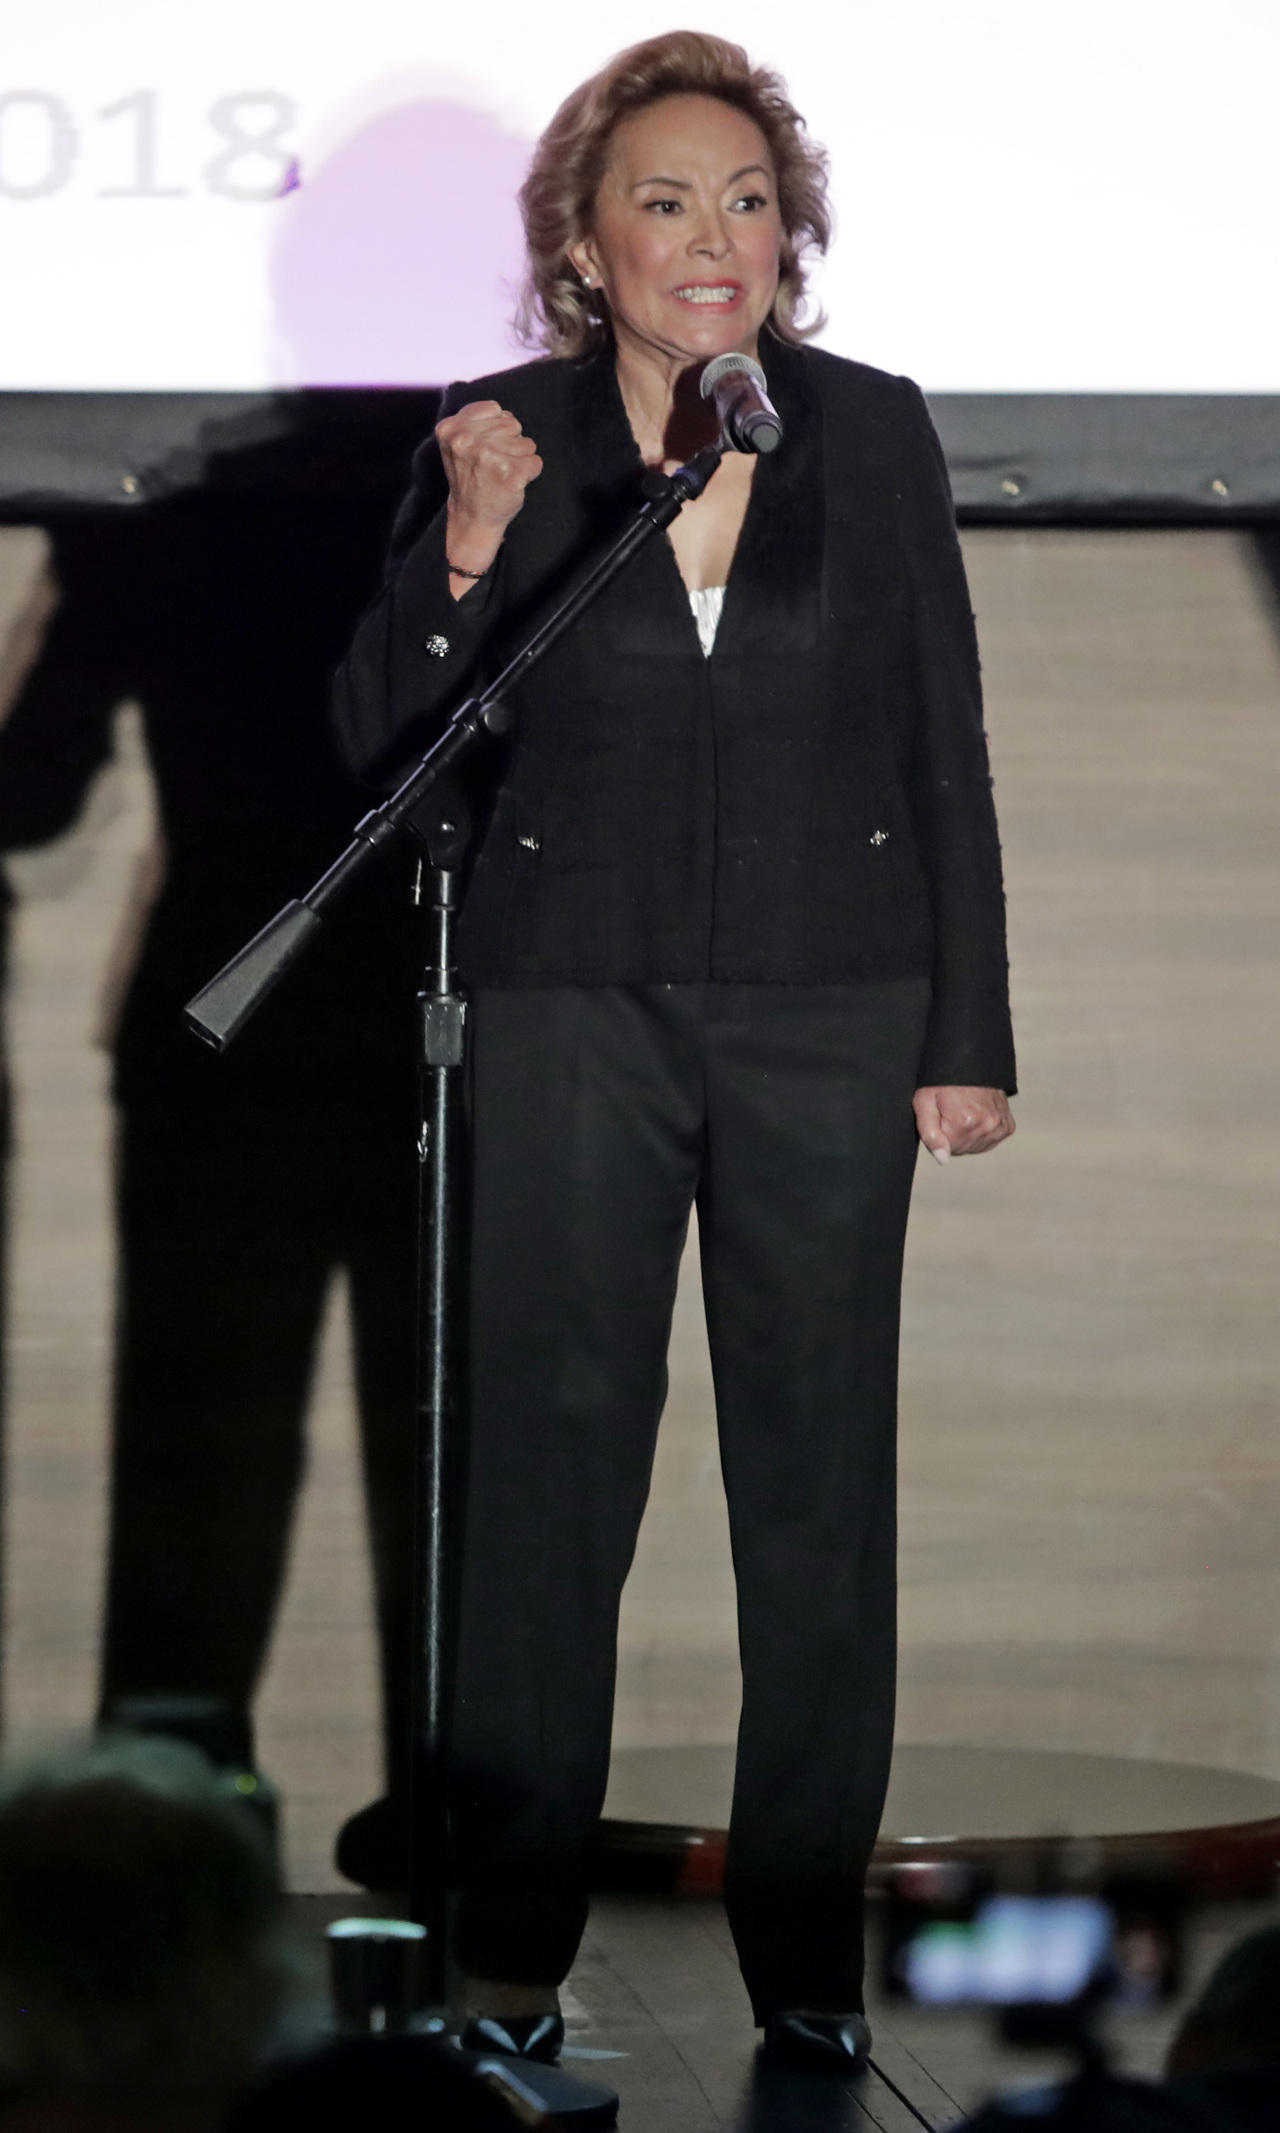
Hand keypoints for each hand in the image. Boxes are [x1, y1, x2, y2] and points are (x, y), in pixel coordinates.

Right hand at [437, 400, 541, 586]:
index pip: (496, 409)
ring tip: (501, 474)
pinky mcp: (509, 474)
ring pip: (527, 443)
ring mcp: (487, 457)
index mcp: (450, 428)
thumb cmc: (471, 477)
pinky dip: (530, 473)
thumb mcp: (459, 442)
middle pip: (513, 424)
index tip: (483, 449)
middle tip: (493, 465)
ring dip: (519, 459)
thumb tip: (506, 414)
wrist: (471, 517)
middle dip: (510, 443)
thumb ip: (476, 420)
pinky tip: (512, 484)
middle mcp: (465, 441)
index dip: (496, 429)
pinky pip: (536, 462)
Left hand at [913, 1085, 1013, 1162]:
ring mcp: (1000, 1126)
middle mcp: (987, 1126)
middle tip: (952, 1111)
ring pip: (976, 1147)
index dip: (940, 1133)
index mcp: (965, 1122)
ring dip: (968, 1135)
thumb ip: (929, 1133)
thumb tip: (942, 1159)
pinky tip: (977, 1115)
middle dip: (954, 1135)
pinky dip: (982, 1132)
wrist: (970, 1060)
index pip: (947, 1149)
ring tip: (965, 1111)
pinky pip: (991, 1141)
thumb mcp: (924, 1102)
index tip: (941, 1114)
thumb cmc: (942, 1079)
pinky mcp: (1008, 1126)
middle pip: (963, 1149)